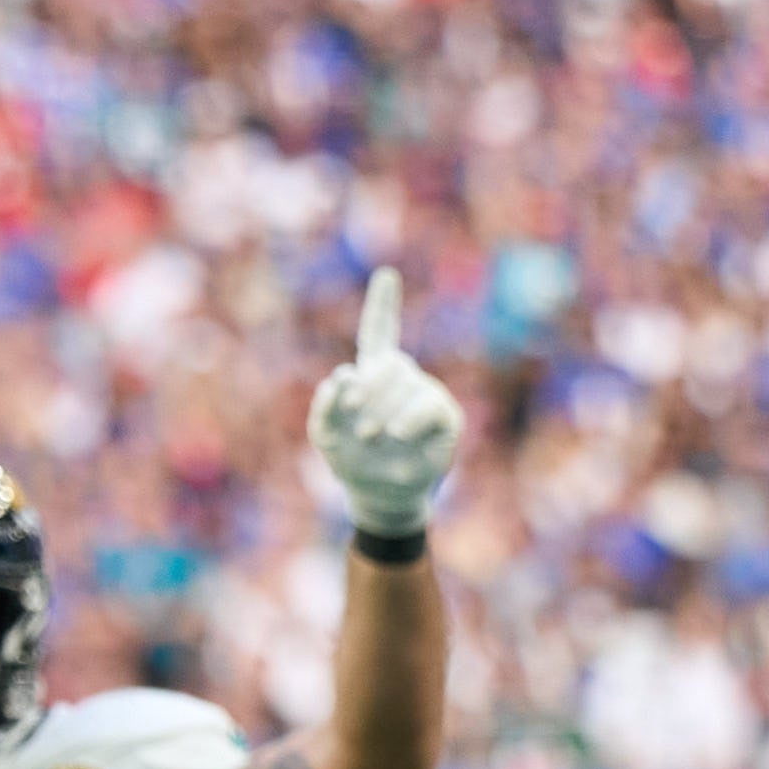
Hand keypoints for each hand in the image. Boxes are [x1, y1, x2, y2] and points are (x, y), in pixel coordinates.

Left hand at [311, 267, 461, 538]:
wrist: (379, 494)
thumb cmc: (350, 459)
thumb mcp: (324, 433)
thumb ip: (324, 403)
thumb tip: (344, 374)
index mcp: (372, 374)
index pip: (378, 332)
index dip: (383, 304)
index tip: (387, 274)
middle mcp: (402, 378)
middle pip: (386, 365)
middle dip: (365, 394)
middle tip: (357, 426)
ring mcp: (425, 394)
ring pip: (404, 383)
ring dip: (379, 412)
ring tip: (372, 437)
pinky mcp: (444, 415)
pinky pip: (427, 406)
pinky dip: (405, 420)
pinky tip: (395, 434)